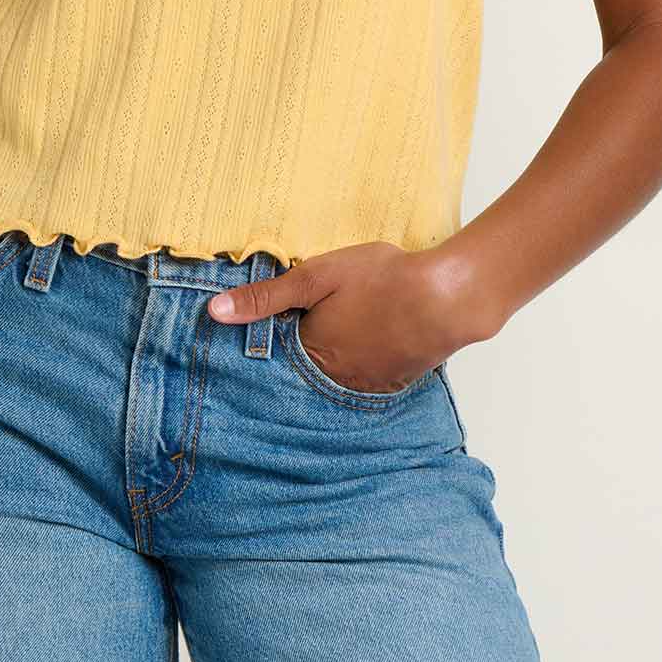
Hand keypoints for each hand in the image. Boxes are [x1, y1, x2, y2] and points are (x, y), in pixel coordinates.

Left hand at [207, 240, 495, 394]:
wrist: (446, 297)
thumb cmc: (381, 279)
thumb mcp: (316, 277)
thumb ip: (266, 297)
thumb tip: (214, 312)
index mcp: (310, 353)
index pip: (276, 356)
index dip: (271, 341)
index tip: (265, 334)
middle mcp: (335, 379)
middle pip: (306, 370)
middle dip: (300, 355)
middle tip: (303, 336)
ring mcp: (367, 384)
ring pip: (336, 377)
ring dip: (331, 362)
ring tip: (336, 338)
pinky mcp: (395, 381)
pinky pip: (366, 379)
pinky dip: (361, 365)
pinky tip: (367, 345)